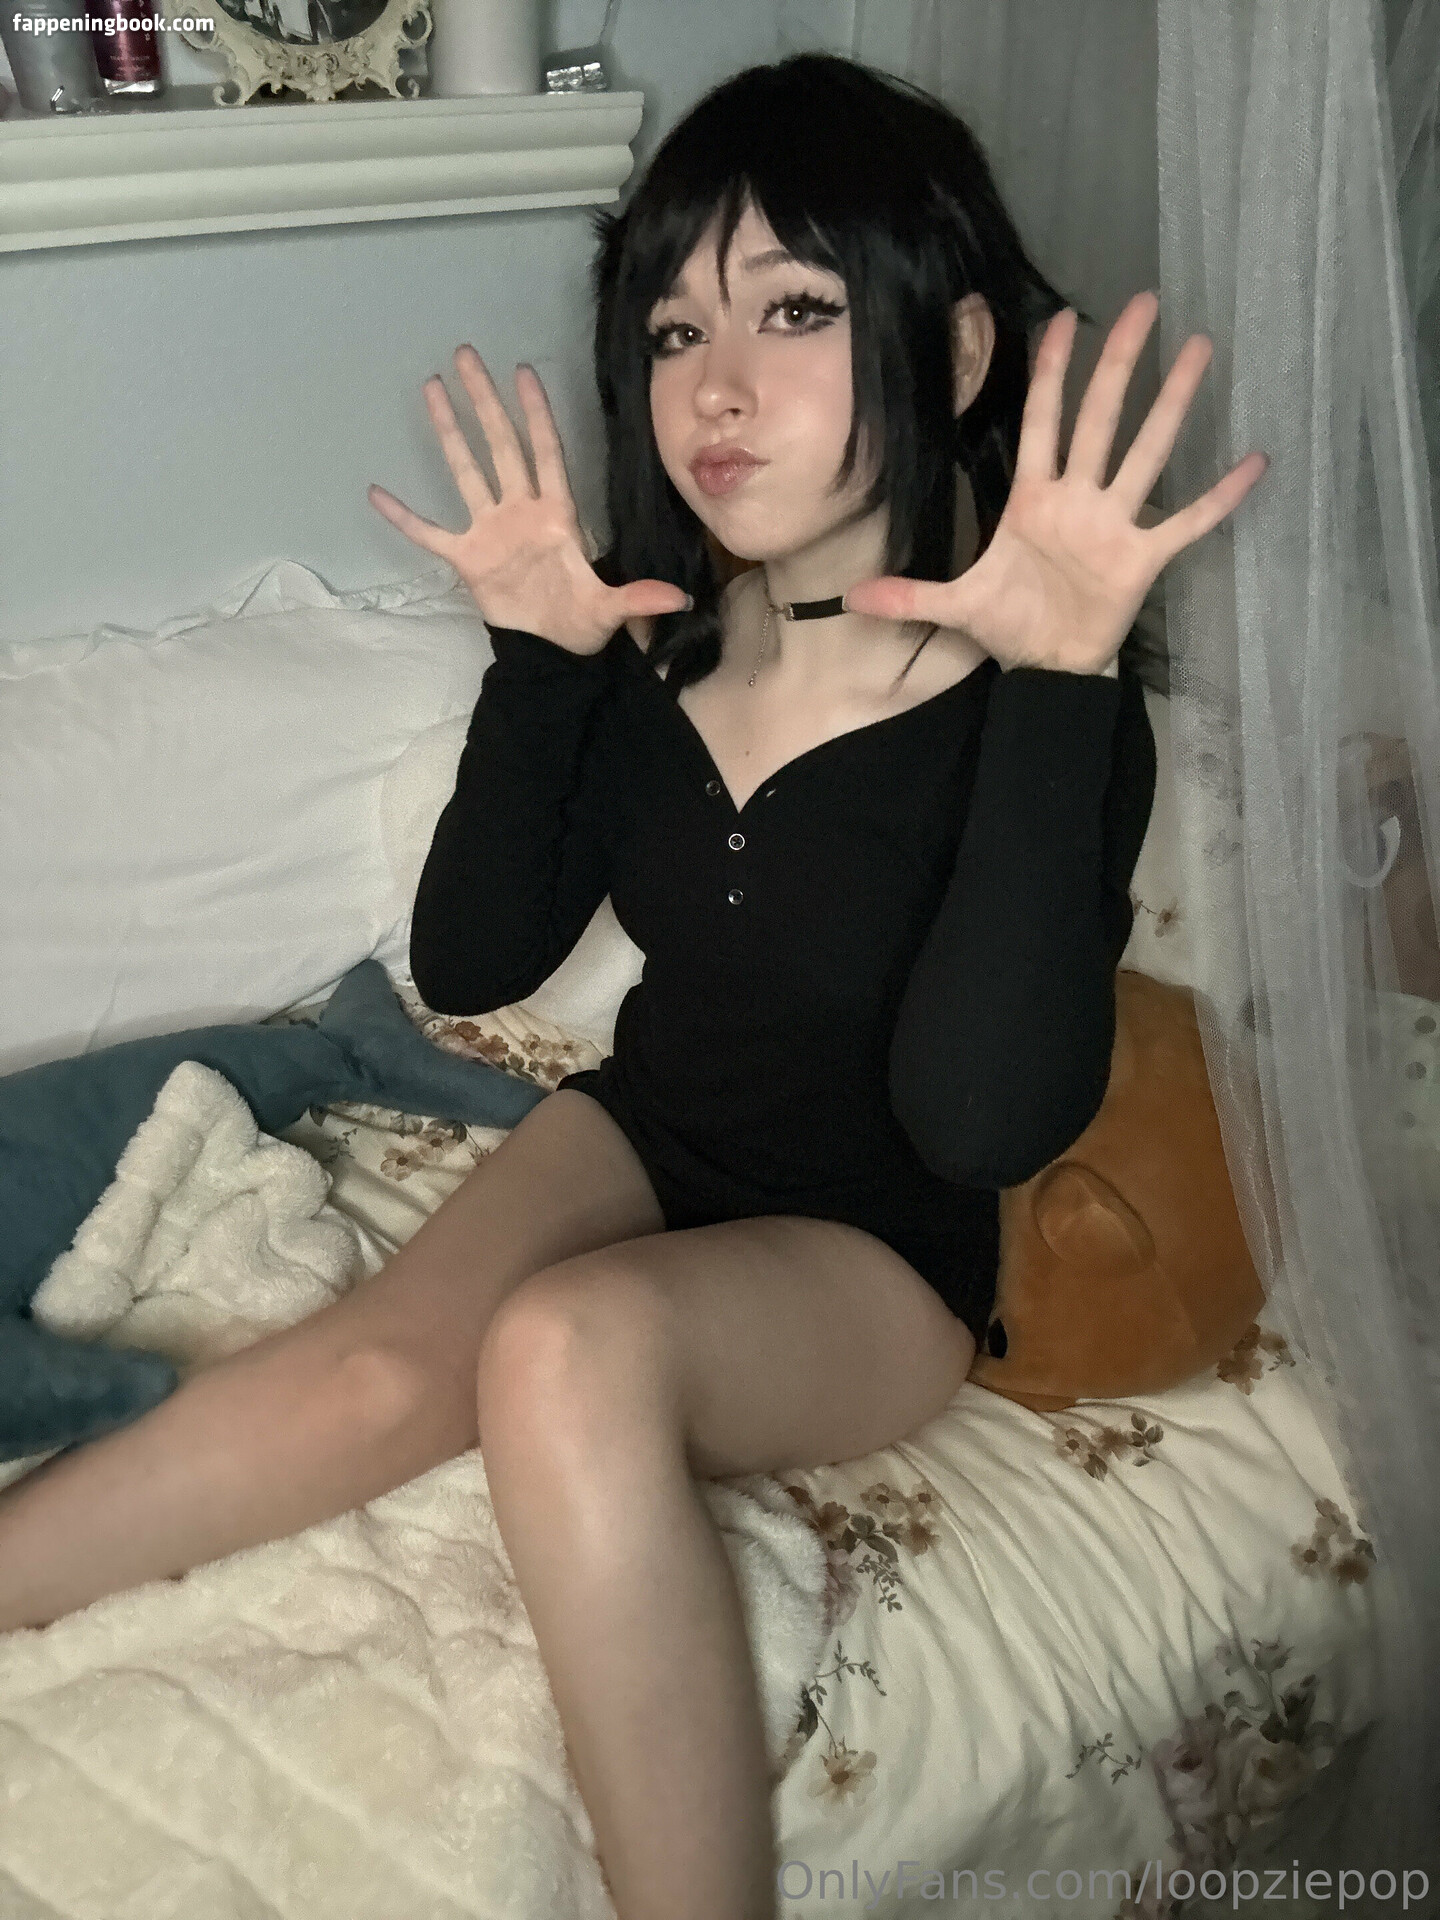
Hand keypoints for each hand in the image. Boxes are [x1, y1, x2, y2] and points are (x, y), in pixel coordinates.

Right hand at [368, 349, 689, 654]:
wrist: (550, 652)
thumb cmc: (581, 623)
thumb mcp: (611, 610)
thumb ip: (638, 598)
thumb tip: (681, 600)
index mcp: (557, 515)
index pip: (545, 453)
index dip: (536, 415)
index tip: (524, 374)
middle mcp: (520, 511)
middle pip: (500, 446)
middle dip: (485, 402)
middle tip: (466, 355)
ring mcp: (490, 531)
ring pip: (466, 472)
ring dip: (448, 433)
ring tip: (431, 388)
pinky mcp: (468, 558)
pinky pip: (430, 534)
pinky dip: (405, 518)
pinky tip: (377, 493)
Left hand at [843, 292, 1268, 675]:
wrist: (1050, 669)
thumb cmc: (1012, 626)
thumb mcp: (955, 606)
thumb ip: (909, 595)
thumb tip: (852, 598)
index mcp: (1034, 499)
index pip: (1042, 421)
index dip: (1050, 372)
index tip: (1062, 320)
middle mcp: (1078, 499)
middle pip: (1101, 418)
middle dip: (1119, 362)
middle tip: (1144, 303)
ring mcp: (1114, 524)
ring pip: (1147, 451)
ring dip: (1173, 404)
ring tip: (1201, 349)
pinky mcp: (1141, 557)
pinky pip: (1187, 521)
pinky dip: (1219, 496)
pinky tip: (1254, 462)